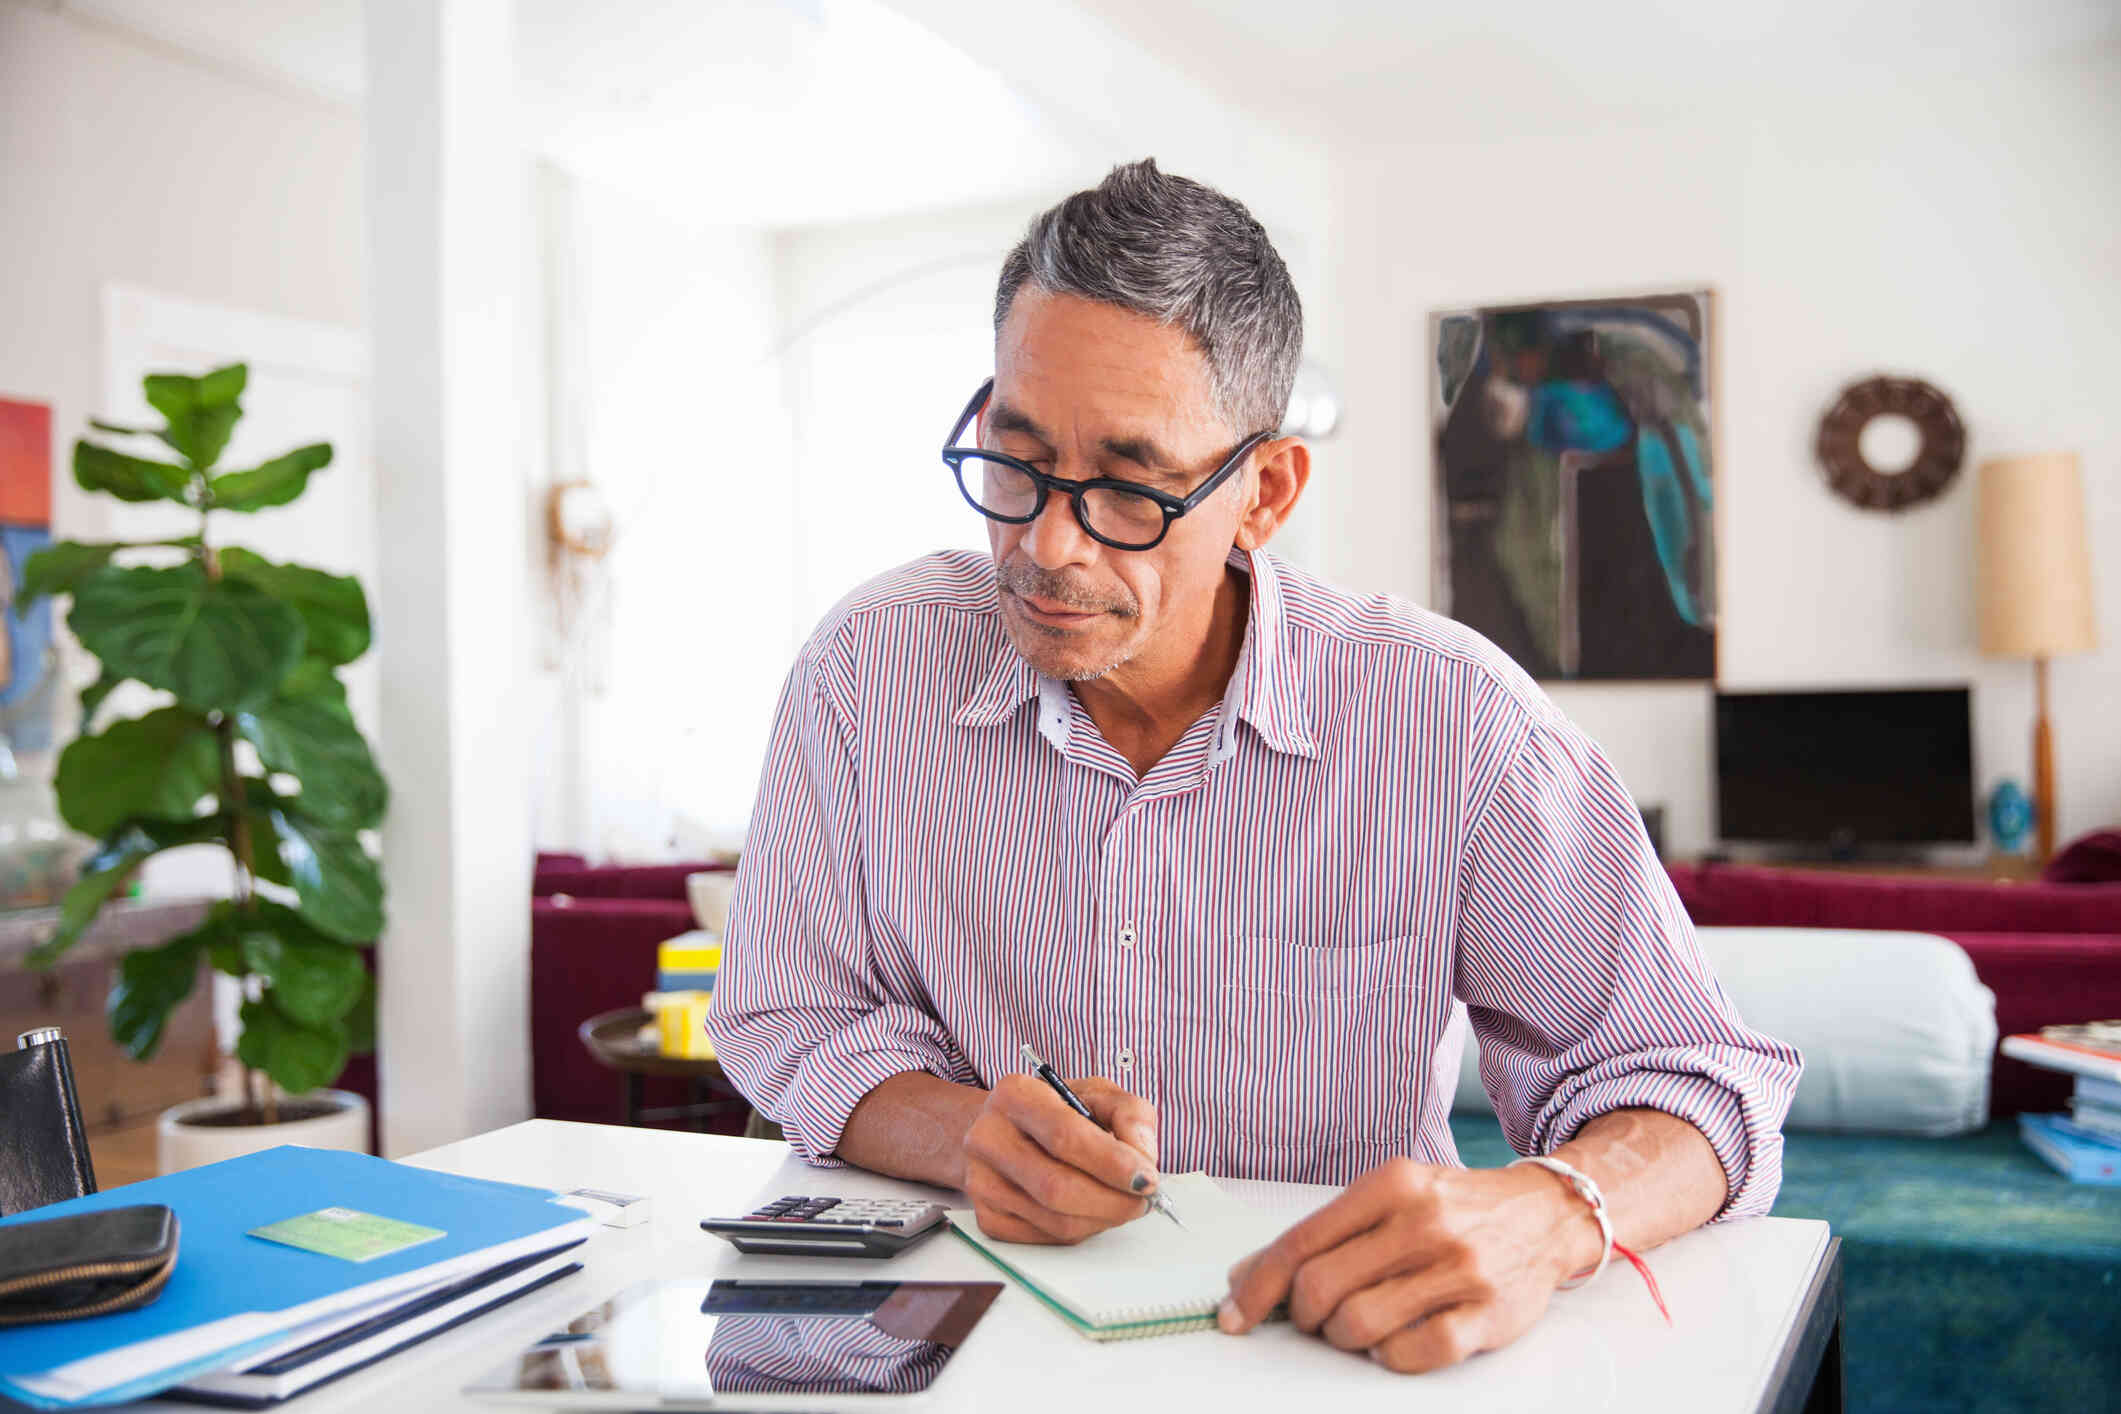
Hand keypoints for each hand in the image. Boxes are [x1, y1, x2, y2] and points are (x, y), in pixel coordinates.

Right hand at [961, 1073, 1160, 1244]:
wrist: (1004, 1130)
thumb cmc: (1055, 1111)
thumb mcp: (1097, 1094)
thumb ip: (1129, 1113)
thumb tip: (1143, 1157)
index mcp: (1015, 1095)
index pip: (1065, 1136)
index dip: (1112, 1163)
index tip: (1147, 1179)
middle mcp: (988, 1137)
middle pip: (1057, 1186)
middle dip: (1113, 1201)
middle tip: (1144, 1201)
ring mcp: (982, 1181)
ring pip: (1055, 1220)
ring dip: (1102, 1219)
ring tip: (1124, 1204)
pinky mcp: (986, 1216)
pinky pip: (1045, 1238)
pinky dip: (1081, 1230)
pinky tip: (1093, 1211)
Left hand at [1218, 1157, 1596, 1372]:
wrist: (1545, 1214)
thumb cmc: (1454, 1209)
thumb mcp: (1391, 1197)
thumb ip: (1327, 1233)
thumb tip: (1248, 1276)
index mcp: (1391, 1184)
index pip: (1301, 1241)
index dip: (1258, 1285)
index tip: (1235, 1314)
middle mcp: (1424, 1220)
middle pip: (1322, 1287)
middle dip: (1303, 1316)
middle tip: (1313, 1319)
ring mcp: (1460, 1268)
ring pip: (1361, 1323)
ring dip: (1343, 1337)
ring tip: (1356, 1327)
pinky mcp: (1489, 1314)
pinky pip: (1413, 1354)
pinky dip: (1389, 1356)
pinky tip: (1394, 1341)